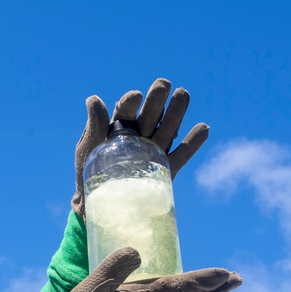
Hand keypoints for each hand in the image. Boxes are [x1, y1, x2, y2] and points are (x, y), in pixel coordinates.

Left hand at [72, 79, 209, 217]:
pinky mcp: (165, 169)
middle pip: (150, 115)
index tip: (135, 97)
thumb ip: (94, 126)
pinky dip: (192, 143)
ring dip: (176, 113)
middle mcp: (139, 135)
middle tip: (163, 84)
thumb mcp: (87, 149)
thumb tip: (93, 99)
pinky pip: (181, 155)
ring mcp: (153, 151)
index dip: (130, 104)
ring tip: (182, 95)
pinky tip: (203, 128)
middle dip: (156, 100)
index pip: (126, 112)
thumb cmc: (88, 175)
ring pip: (167, 130)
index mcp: (119, 127)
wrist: (98, 208)